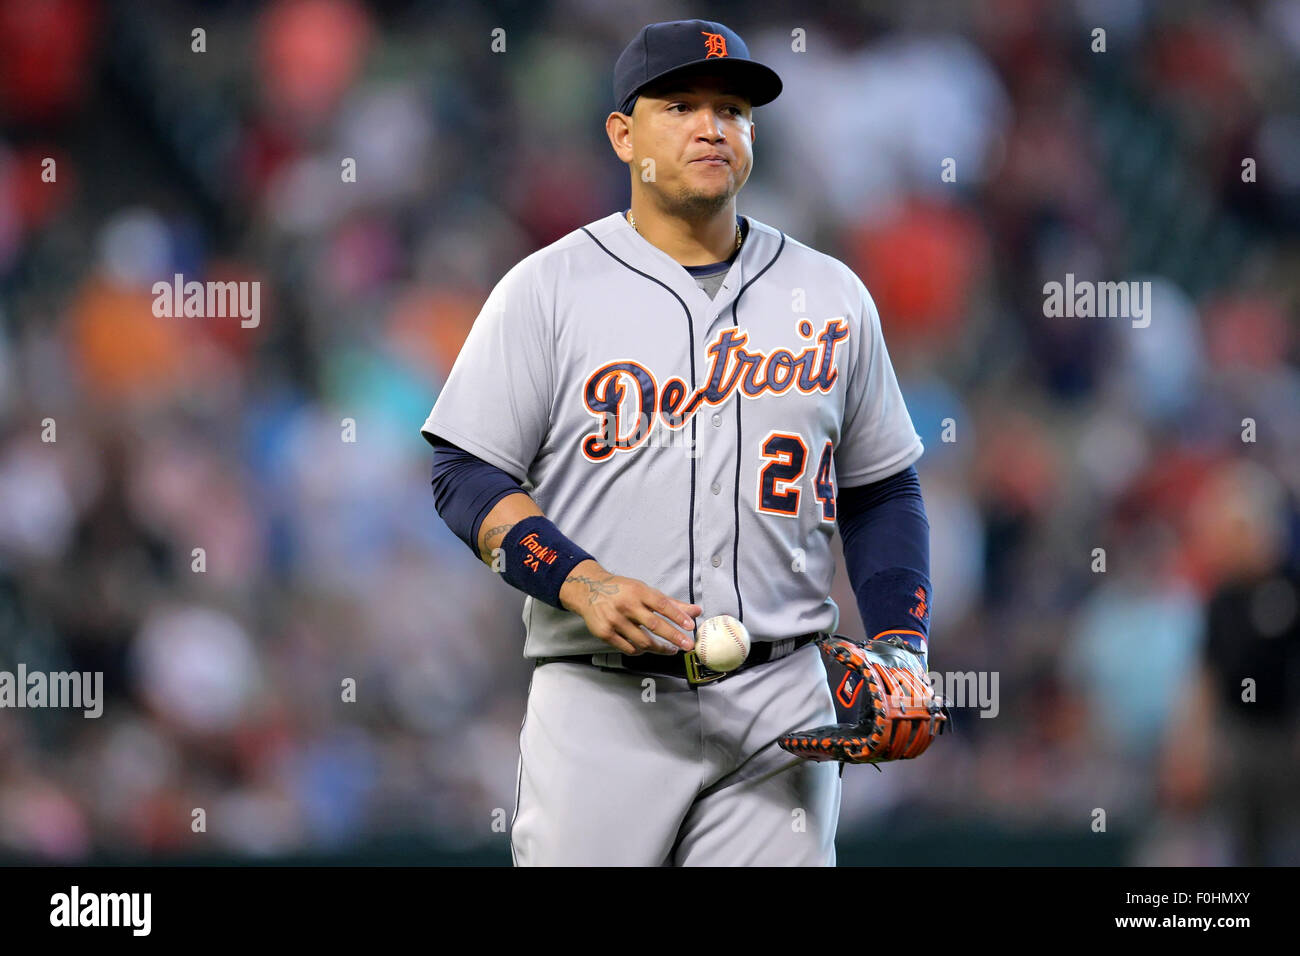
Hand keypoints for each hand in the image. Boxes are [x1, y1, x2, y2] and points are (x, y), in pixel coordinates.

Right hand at [559, 560, 700, 655]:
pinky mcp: (605, 633)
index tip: (690, 626)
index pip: (662, 604)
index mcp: (638, 591)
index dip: (678, 616)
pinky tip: (647, 649)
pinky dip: (641, 651)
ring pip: (642, 641)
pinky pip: (628, 648)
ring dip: (659, 648)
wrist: (589, 591)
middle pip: (654, 625)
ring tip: (670, 650)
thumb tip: (696, 611)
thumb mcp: (645, 591)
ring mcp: (614, 620)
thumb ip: (671, 603)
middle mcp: (626, 605)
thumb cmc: (622, 591)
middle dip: (674, 637)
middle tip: (686, 646)